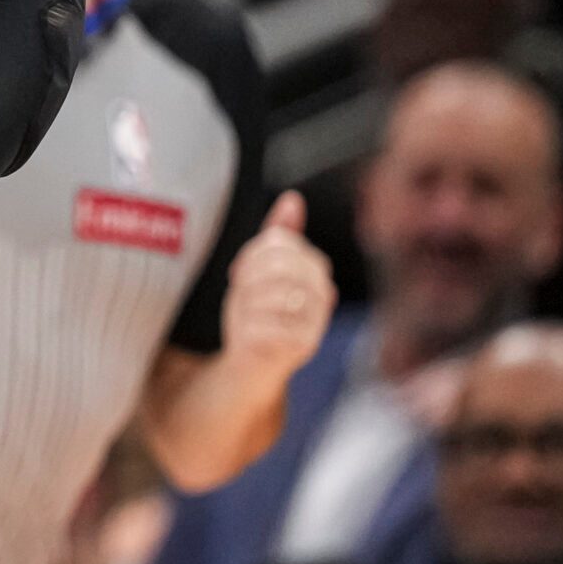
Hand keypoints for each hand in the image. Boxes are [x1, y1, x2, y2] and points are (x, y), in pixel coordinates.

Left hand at [219, 192, 333, 383]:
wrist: (254, 363)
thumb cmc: (259, 312)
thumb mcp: (263, 269)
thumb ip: (279, 236)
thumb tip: (292, 200)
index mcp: (316, 273)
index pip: (285, 245)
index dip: (255, 253)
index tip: (241, 270)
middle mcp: (322, 297)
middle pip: (280, 267)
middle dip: (250, 276)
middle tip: (240, 289)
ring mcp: (315, 322)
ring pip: (273, 295)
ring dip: (247, 301)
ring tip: (245, 311)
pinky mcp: (301, 348)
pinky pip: (268, 325)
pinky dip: (248, 326)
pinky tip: (247, 332)